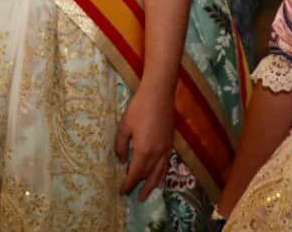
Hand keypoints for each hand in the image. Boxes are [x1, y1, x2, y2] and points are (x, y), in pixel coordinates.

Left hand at [115, 77, 174, 199]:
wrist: (159, 93)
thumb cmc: (139, 108)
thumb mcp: (124, 126)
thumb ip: (121, 145)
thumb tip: (122, 160)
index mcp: (144, 151)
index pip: (135, 174)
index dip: (128, 184)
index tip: (122, 191)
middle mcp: (157, 154)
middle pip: (149, 176)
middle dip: (141, 187)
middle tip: (135, 197)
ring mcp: (166, 149)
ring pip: (160, 173)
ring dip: (154, 184)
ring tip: (149, 194)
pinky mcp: (171, 143)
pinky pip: (167, 165)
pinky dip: (163, 174)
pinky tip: (160, 176)